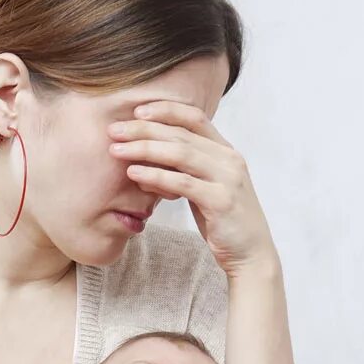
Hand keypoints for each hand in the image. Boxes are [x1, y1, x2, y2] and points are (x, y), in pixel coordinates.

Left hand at [108, 102, 278, 277]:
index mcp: (225, 151)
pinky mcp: (221, 201)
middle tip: (114, 130)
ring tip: (117, 150)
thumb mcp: (200, 188)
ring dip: (145, 149)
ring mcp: (228, 178)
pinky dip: (156, 175)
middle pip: (182, 133)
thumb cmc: (220, 220)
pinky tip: (134, 173)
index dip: (165, 110)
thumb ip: (179, 170)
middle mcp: (229, 159)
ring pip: (181, 153)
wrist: (249, 253)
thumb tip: (141, 161)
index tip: (136, 111)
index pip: (195, 117)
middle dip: (144, 129)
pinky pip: (183, 183)